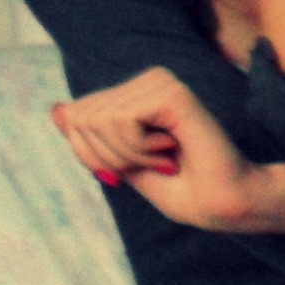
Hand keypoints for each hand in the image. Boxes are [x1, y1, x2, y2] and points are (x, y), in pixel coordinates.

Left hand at [51, 68, 261, 229]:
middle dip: (107, 157)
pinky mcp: (173, 94)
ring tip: (165, 158)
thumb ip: (93, 138)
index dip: (90, 154)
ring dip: (126, 155)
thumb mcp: (123, 165)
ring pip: (97, 119)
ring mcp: (162, 83)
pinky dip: (136, 148)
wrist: (226, 204)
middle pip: (80, 117)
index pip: (75, 115)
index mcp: (137, 92)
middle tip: (153, 165)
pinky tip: (169, 150)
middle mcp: (150, 80)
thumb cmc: (185, 190)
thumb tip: (58, 109)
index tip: (131, 169)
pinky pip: (120, 119)